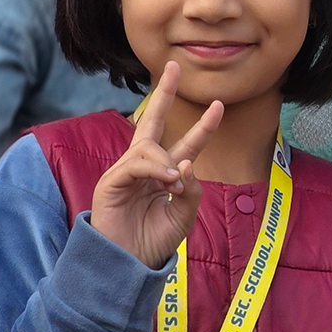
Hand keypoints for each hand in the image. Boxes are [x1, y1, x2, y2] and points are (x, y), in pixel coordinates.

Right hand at [91, 61, 222, 267]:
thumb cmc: (154, 241)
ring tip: (174, 183)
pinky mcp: (111, 181)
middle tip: (173, 66)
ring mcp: (126, 172)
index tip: (219, 105)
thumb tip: (188, 163)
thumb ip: (191, 189)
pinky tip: (166, 182)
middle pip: (152, 121)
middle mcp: (145, 167)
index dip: (203, 126)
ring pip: (148, 146)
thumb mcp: (184, 215)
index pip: (186, 143)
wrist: (128, 264)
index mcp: (166, 174)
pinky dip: (155, 169)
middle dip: (163, 94)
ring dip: (166, 161)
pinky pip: (136, 163)